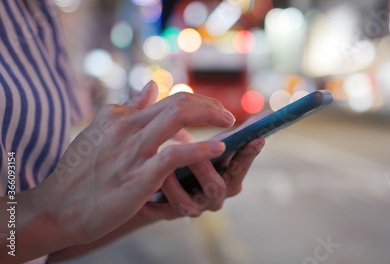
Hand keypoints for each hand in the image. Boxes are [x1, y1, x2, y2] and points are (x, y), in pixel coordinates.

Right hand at [39, 81, 252, 245]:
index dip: (198, 101)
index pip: (170, 99)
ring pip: (176, 119)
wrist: (55, 209)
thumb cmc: (78, 174)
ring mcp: (133, 152)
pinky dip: (199, 149)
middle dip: (210, 105)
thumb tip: (151, 86)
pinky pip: (173, 156)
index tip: (214, 110)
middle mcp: (128, 128)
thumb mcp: (100, 131)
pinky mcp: (137, 177)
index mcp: (122, 118)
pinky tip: (218, 148)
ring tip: (230, 125)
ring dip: (209, 116)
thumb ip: (128, 109)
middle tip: (228, 116)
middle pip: (178, 103)